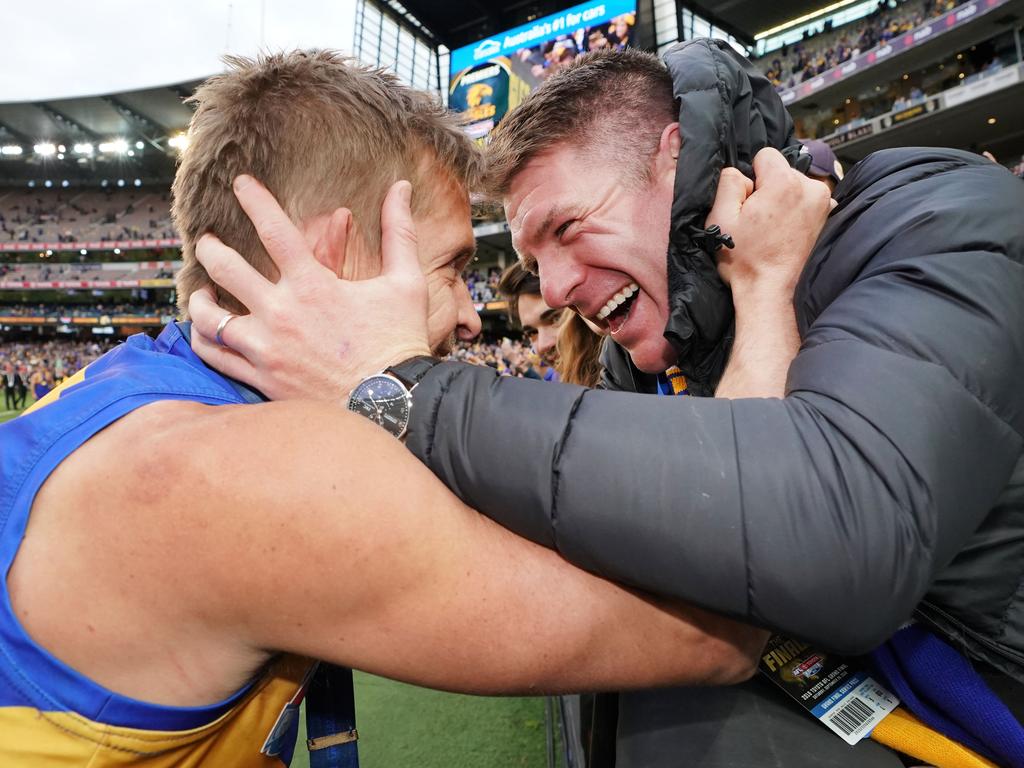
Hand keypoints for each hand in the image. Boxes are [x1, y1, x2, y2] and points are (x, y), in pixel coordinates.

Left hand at [188, 176, 430, 400]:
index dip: (254, 200)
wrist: (392, 404)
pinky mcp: (262, 378)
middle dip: (211, 248)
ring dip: (200, 298)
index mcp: (313, 285)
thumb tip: (400, 187)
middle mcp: (281, 313)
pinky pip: (216, 356)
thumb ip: (399, 231)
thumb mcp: (406, 282)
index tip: (240, 184)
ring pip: (210, 316)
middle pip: (226, 268)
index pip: (273, 229)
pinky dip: (204, 340)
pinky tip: (205, 331)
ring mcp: (267, 348)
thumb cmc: (400, 342)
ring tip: (201, 290)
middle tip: (207, 242)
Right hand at [707, 147, 834, 297]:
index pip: (765, 155)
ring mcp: (824, 204)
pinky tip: (787, 234)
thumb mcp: (720, 218)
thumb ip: (728, 183)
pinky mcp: (829, 219)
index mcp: (784, 182)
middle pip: (782, 172)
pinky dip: (798, 213)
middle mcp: (811, 187)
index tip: (749, 203)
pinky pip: (807, 202)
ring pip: (795, 187)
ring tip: (773, 231)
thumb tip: (740, 173)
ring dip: (784, 202)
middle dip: (769, 189)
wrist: (773, 294)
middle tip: (759, 222)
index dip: (752, 177)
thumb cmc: (746, 261)